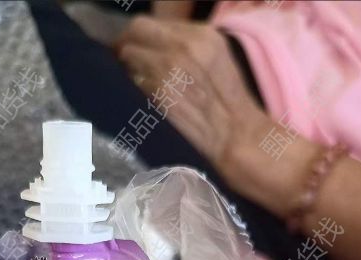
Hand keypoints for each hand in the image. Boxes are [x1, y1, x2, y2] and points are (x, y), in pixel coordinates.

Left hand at [115, 16, 319, 216]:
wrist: (235, 135)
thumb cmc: (228, 104)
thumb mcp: (216, 59)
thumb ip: (188, 47)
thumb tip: (157, 44)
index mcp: (202, 34)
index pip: (154, 23)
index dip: (143, 36)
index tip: (139, 48)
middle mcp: (184, 44)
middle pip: (137, 29)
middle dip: (128, 43)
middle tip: (125, 58)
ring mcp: (170, 67)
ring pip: (129, 53)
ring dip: (128, 66)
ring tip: (135, 79)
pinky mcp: (159, 91)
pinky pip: (133, 80)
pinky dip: (133, 85)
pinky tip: (142, 94)